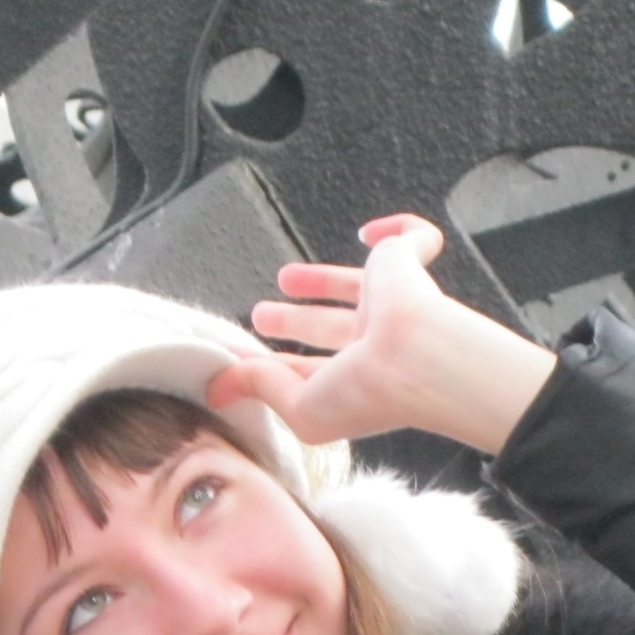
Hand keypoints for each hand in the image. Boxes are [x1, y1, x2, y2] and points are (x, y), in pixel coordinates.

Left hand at [206, 214, 555, 454]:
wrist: (415, 357)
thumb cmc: (366, 392)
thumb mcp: (299, 406)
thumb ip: (258, 387)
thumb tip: (219, 388)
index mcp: (353, 379)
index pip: (310, 371)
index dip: (277, 364)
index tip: (241, 357)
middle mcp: (377, 341)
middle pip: (329, 327)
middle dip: (294, 321)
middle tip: (260, 316)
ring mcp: (394, 302)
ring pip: (357, 284)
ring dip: (322, 279)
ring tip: (283, 277)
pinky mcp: (406, 262)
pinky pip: (415, 238)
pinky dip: (401, 229)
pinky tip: (372, 233)